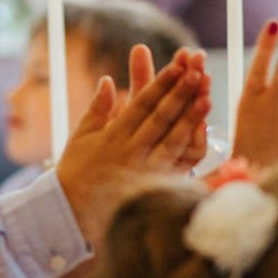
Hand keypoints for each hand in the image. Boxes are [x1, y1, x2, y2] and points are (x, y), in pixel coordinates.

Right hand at [56, 46, 209, 243]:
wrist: (70, 211)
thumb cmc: (75, 171)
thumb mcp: (80, 136)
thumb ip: (97, 108)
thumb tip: (107, 80)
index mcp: (113, 136)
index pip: (141, 104)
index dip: (160, 84)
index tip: (176, 66)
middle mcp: (130, 151)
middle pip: (160, 118)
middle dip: (179, 94)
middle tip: (196, 72)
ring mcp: (143, 170)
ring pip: (171, 140)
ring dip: (190, 119)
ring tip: (206, 98)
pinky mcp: (152, 187)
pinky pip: (175, 166)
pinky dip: (189, 148)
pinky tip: (203, 132)